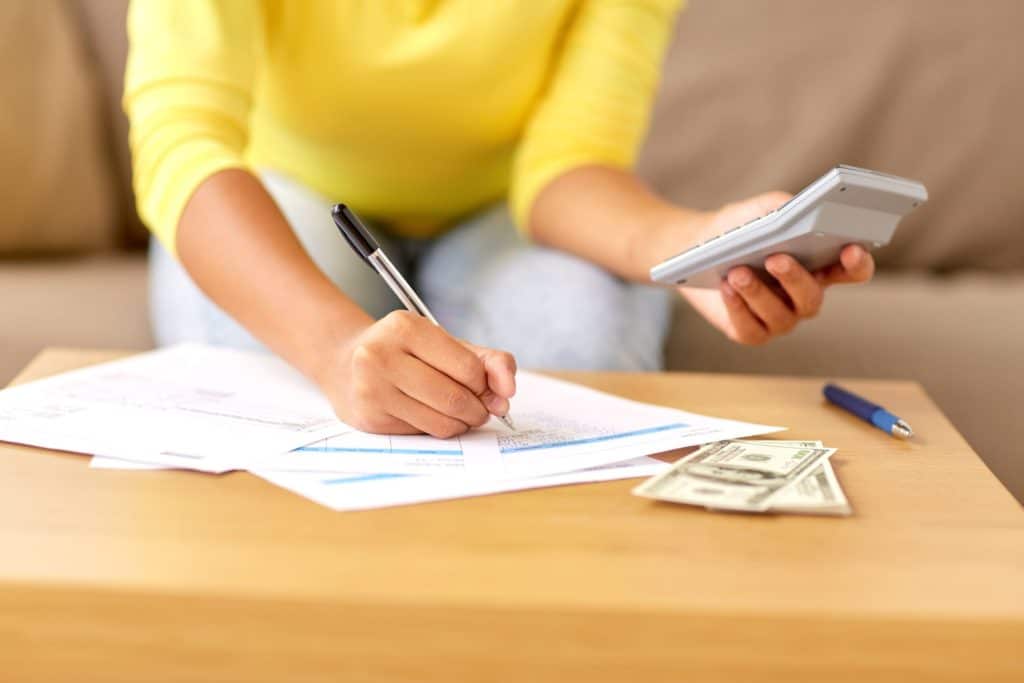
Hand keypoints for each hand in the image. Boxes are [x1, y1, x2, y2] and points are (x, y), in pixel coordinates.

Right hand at [323, 311, 516, 437]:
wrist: (345, 363)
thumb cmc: (405, 352)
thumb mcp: (445, 344)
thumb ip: (488, 361)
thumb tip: (508, 390)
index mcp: (405, 327)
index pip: (468, 368)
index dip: (486, 385)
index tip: (486, 388)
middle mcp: (381, 356)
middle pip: (454, 398)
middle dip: (478, 410)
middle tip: (480, 410)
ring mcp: (371, 388)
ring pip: (440, 421)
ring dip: (461, 424)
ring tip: (459, 414)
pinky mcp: (369, 418)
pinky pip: (421, 433)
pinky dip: (437, 428)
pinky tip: (429, 414)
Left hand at [677, 192, 875, 344]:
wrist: (697, 247)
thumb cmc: (738, 227)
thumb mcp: (760, 209)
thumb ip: (783, 208)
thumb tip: (796, 212)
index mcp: (820, 266)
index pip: (852, 271)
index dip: (857, 264)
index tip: (851, 249)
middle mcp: (804, 297)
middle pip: (812, 297)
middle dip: (795, 278)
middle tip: (775, 258)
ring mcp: (780, 318)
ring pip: (780, 316)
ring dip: (758, 293)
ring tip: (738, 271)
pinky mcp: (751, 332)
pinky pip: (750, 329)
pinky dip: (738, 308)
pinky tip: (726, 289)